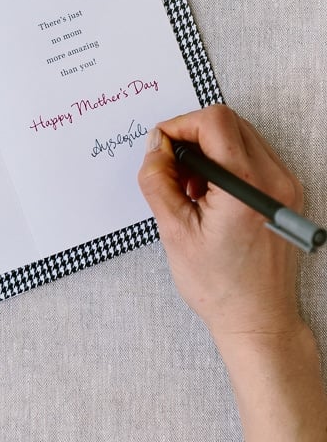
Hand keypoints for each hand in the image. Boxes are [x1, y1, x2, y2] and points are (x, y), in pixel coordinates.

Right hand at [138, 105, 326, 441]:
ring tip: (192, 188)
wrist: (259, 320)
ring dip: (209, 148)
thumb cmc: (220, 286)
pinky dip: (227, 161)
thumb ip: (158, 179)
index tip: (161, 148)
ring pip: (240, 134)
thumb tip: (155, 145)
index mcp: (246, 187)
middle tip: (174, 171)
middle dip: (193, 136)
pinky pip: (253, 154)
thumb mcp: (174, 231)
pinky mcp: (287, 192)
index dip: (179, 126)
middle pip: (228, 121)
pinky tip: (211, 194)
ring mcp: (286, 185)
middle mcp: (274, 179)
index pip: (213, 121)